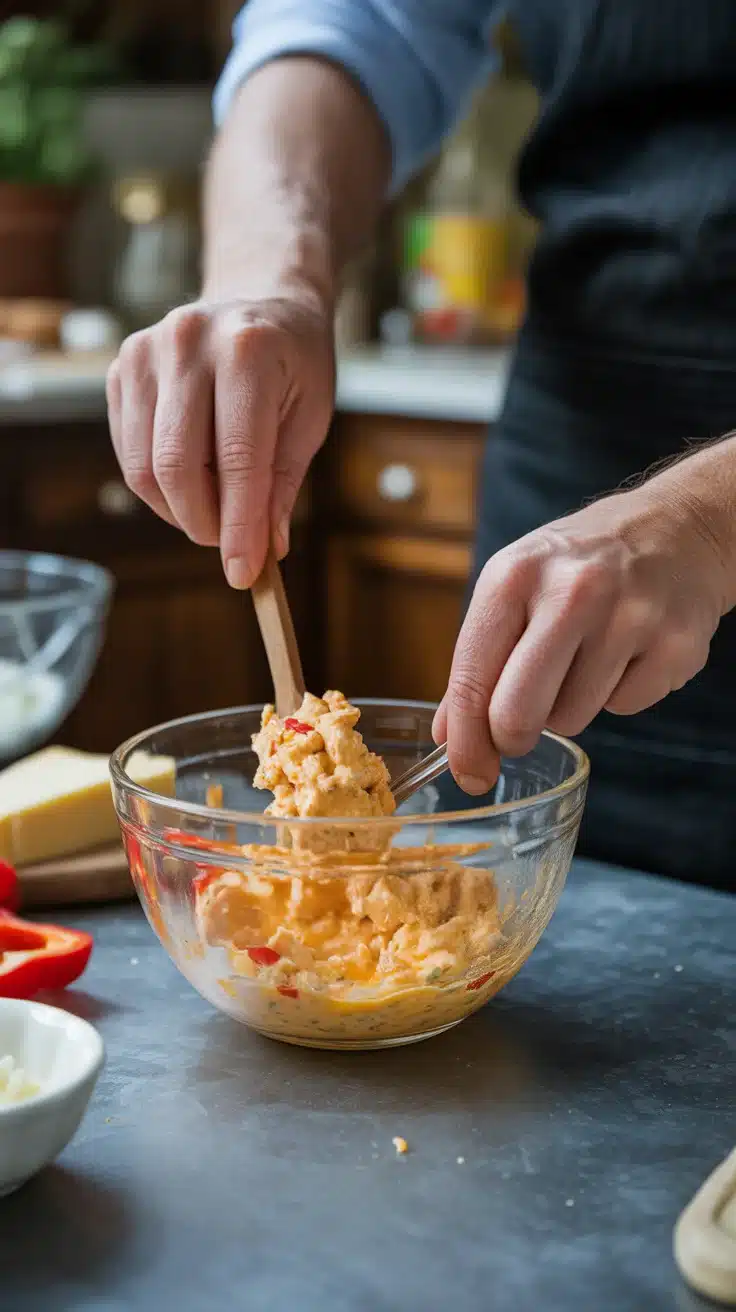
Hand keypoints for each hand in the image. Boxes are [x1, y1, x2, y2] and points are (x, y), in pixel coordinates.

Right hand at [106, 292, 334, 586]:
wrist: (259, 296)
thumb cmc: (294, 361)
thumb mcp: (310, 417)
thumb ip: (283, 484)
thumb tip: (263, 550)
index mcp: (248, 350)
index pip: (238, 459)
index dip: (239, 526)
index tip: (244, 573)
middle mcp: (187, 343)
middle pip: (177, 465)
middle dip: (204, 524)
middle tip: (229, 545)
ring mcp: (145, 352)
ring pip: (145, 467)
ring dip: (179, 510)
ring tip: (214, 511)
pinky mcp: (121, 369)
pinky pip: (129, 453)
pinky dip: (158, 486)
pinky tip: (191, 482)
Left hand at [434, 484, 729, 793]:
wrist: (676, 527)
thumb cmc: (582, 563)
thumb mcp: (516, 586)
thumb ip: (479, 659)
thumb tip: (449, 735)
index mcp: (515, 575)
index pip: (472, 678)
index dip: (465, 741)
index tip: (469, 773)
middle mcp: (572, 592)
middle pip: (518, 714)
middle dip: (511, 738)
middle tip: (517, 732)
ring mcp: (630, 617)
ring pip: (572, 719)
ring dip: (570, 707)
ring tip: (586, 657)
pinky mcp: (676, 644)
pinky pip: (625, 708)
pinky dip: (619, 694)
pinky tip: (628, 652)